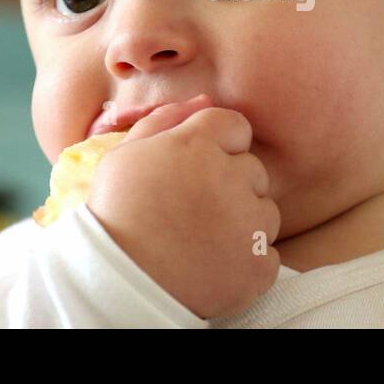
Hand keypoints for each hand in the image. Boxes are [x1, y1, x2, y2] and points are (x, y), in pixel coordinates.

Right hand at [86, 95, 281, 318]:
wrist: (116, 285)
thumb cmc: (115, 216)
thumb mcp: (125, 156)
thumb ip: (166, 120)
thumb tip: (203, 98)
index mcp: (197, 146)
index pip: (235, 126)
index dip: (218, 146)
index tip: (196, 171)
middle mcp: (230, 178)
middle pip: (252, 170)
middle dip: (230, 186)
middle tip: (192, 211)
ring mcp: (248, 225)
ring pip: (265, 212)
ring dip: (242, 224)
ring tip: (201, 240)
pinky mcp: (258, 266)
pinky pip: (268, 255)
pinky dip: (247, 263)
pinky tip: (213, 265)